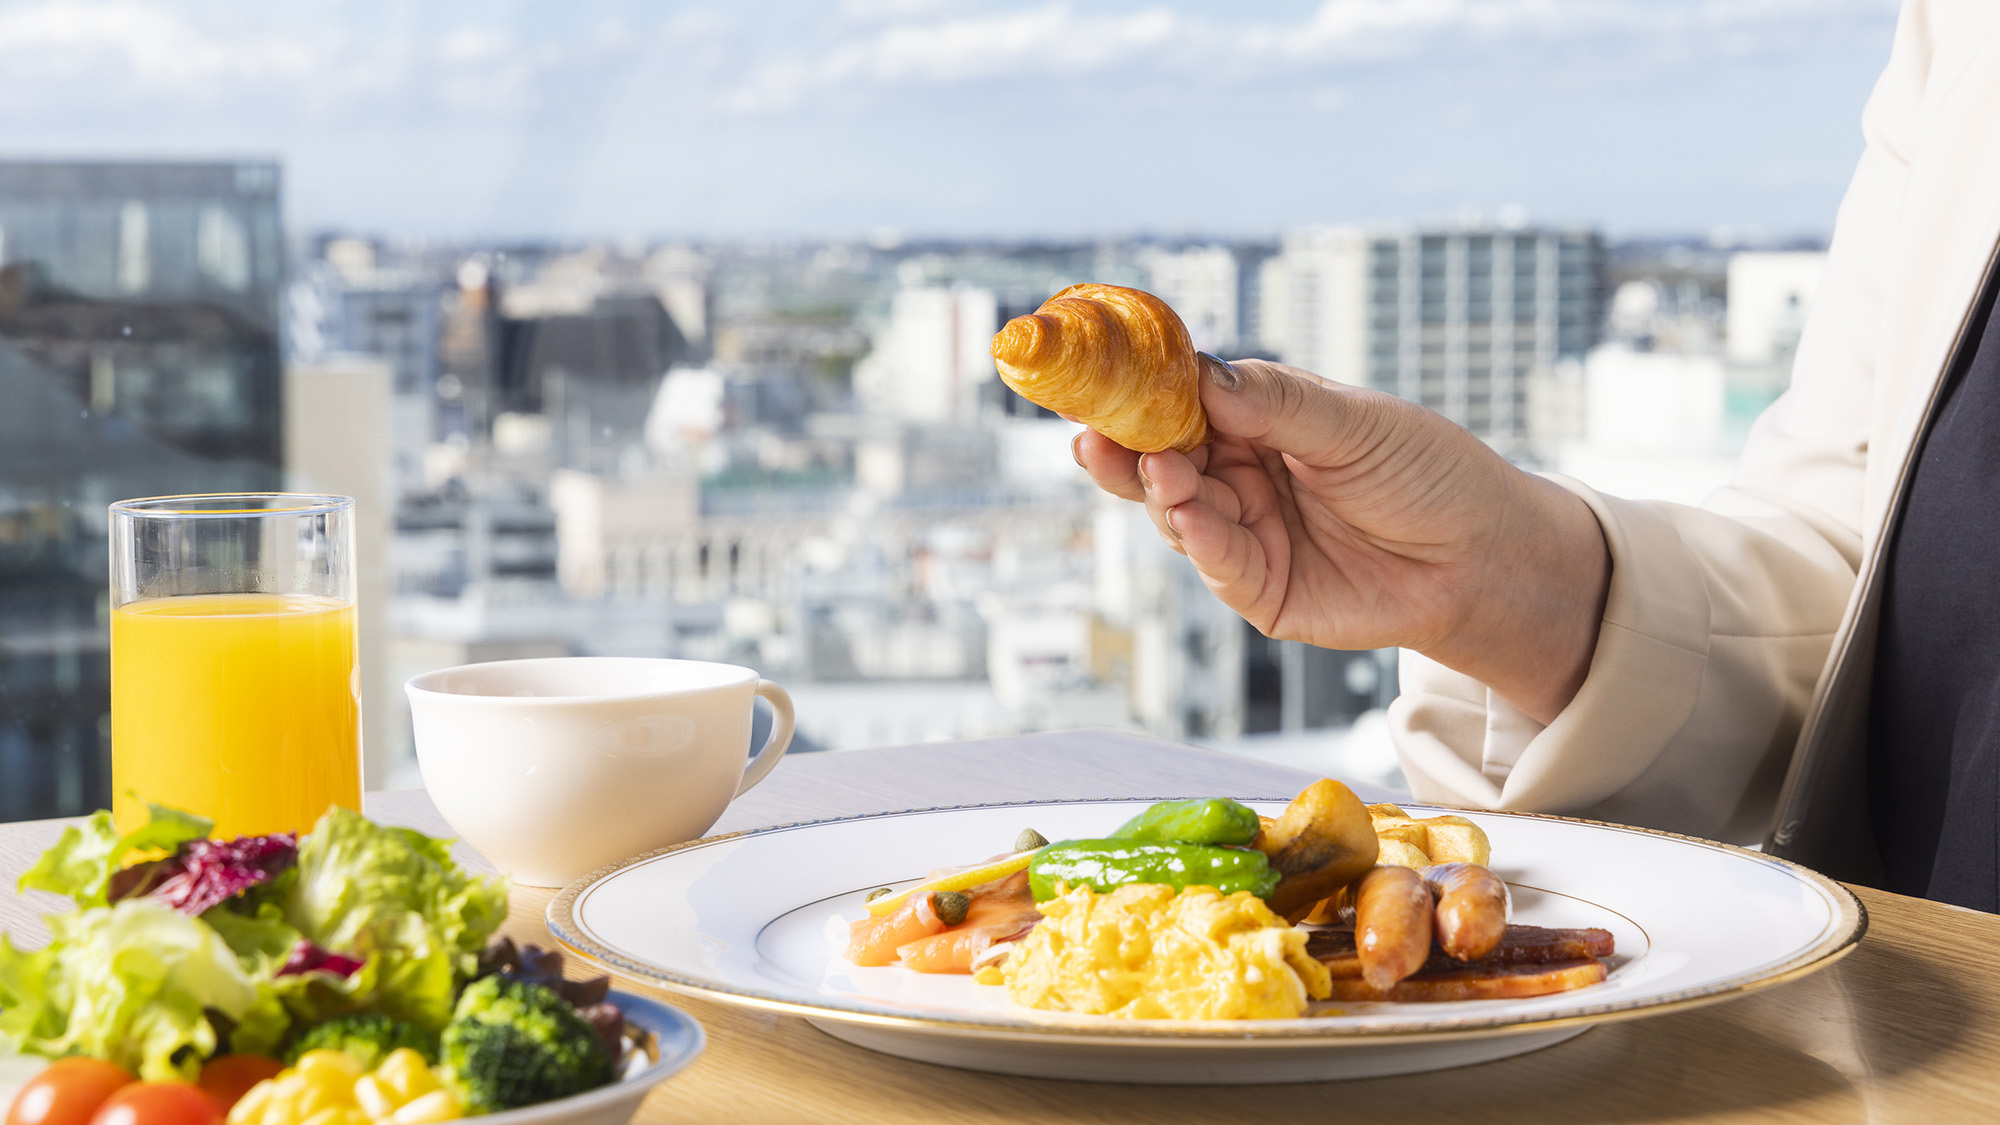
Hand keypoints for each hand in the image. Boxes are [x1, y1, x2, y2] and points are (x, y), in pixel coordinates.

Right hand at [1075, 357, 1609, 724]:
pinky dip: (1197, 535)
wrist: (1485, 556)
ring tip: (1156, 466)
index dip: (1139, 390)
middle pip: (1159, 458)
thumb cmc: (1428, 473)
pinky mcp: (1260, 590)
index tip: (1098, 373)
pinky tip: (1189, 511)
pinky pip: (1215, 561)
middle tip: (1091, 432)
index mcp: (1257, 422)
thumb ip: (1273, 402)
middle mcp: (1240, 475)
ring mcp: (1246, 533)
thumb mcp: (1354, 422)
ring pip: (1176, 510)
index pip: (1182, 401)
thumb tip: (1196, 373)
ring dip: (1159, 489)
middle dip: (1124, 446)